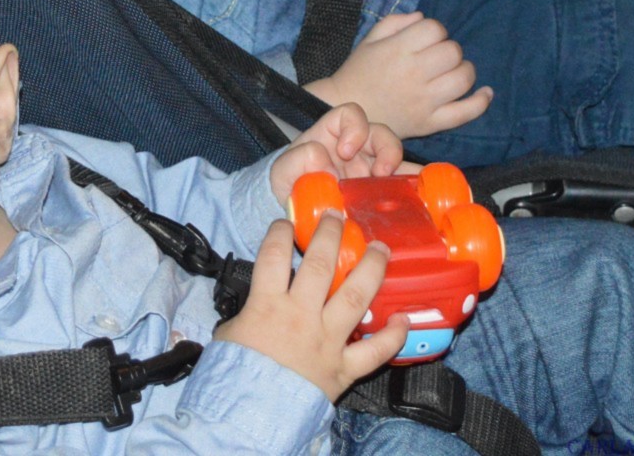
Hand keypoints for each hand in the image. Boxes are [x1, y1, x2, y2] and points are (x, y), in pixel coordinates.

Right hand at [213, 215, 407, 401]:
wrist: (249, 416)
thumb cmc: (234, 374)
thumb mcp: (230, 332)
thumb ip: (249, 311)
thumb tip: (257, 302)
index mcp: (267, 305)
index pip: (273, 255)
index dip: (279, 233)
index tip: (285, 223)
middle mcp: (301, 316)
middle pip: (320, 265)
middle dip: (331, 235)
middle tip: (339, 218)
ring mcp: (326, 340)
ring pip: (354, 297)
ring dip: (371, 270)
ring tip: (381, 249)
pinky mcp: (343, 368)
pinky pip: (374, 351)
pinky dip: (392, 335)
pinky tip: (403, 318)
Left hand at [270, 102, 403, 205]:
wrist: (292, 214)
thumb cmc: (288, 184)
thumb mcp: (283, 171)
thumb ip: (298, 161)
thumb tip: (326, 164)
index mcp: (334, 135)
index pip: (351, 115)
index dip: (354, 128)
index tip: (345, 151)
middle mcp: (357, 149)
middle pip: (382, 135)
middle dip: (388, 150)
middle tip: (381, 172)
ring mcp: (370, 170)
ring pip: (397, 161)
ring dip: (406, 171)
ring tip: (406, 191)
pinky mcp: (380, 193)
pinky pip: (404, 186)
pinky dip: (416, 191)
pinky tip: (424, 202)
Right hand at [305, 11, 491, 139]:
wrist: (346, 109)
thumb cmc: (359, 72)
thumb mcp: (370, 39)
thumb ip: (396, 22)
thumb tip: (424, 18)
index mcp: (397, 50)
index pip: (435, 29)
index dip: (435, 31)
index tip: (426, 40)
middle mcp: (413, 73)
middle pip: (453, 52)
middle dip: (449, 50)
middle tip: (437, 59)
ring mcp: (423, 100)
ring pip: (463, 78)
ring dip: (464, 71)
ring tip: (452, 73)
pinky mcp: (429, 123)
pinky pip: (465, 113)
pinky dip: (481, 102)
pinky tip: (486, 92)